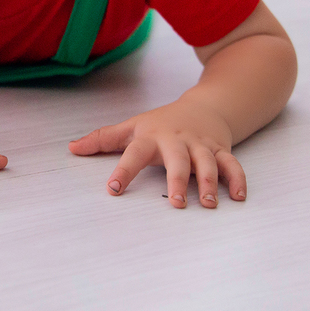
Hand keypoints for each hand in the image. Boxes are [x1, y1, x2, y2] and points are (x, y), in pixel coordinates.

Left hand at [68, 97, 246, 207]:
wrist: (202, 106)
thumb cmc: (162, 122)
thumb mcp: (132, 127)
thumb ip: (103, 139)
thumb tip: (72, 148)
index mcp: (152, 137)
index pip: (134, 152)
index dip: (124, 169)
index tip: (113, 189)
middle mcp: (177, 141)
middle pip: (178, 159)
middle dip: (178, 180)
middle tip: (177, 203)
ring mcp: (201, 145)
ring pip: (208, 163)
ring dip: (209, 183)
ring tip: (208, 204)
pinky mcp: (220, 150)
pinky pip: (232, 164)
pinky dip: (237, 179)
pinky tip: (238, 197)